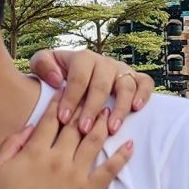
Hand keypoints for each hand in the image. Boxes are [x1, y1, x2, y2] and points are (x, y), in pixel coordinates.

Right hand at [0, 95, 133, 188]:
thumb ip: (11, 145)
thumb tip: (29, 128)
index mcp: (34, 151)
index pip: (50, 119)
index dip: (59, 102)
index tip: (68, 89)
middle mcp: (58, 158)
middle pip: (75, 126)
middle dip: (85, 106)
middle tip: (95, 93)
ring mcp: (75, 176)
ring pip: (93, 142)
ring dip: (103, 124)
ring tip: (111, 111)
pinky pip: (109, 171)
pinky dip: (121, 156)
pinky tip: (129, 145)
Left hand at [28, 48, 154, 137]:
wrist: (76, 74)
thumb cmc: (57, 73)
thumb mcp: (44, 64)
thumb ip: (42, 64)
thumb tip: (57, 78)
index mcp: (83, 58)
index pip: (78, 78)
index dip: (71, 98)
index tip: (63, 118)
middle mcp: (104, 63)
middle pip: (101, 85)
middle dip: (92, 108)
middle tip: (83, 130)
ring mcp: (122, 71)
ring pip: (125, 86)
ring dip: (119, 108)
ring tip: (111, 129)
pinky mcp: (136, 79)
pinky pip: (145, 84)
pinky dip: (143, 94)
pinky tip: (136, 109)